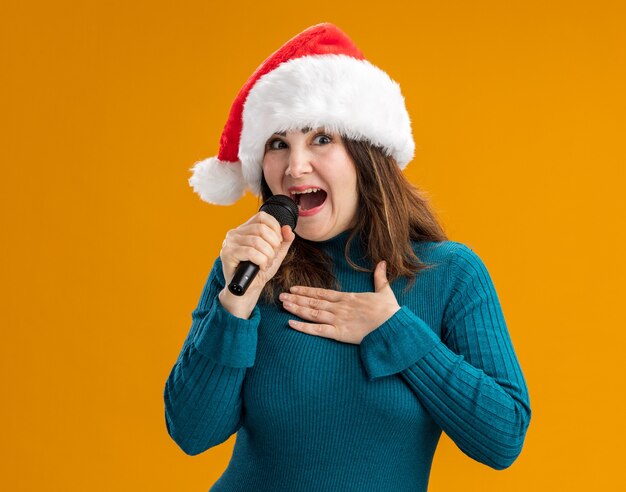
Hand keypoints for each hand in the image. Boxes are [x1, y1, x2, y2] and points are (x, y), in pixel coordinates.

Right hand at [220, 211, 295, 293]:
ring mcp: (229, 243)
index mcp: (245, 229)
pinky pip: (250, 252)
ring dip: (268, 255)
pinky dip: (261, 261)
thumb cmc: (259, 271)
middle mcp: (235, 233)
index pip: (262, 217)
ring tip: (266, 264)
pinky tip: (260, 267)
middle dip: (273, 244)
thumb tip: (288, 228)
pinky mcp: (227, 254)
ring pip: (256, 241)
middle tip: (272, 257)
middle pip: (261, 229)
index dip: (275, 228)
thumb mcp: (275, 254)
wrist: (247, 290)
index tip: (278, 242)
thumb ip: (284, 241)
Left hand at [278, 261, 400, 343]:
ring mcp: (338, 319)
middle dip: (296, 299)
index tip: (294, 289)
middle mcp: (339, 307)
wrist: (393, 326)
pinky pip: (318, 330)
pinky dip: (303, 327)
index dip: (306, 291)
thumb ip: (380, 277)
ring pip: (312, 313)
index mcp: (348, 297)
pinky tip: (291, 324)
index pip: (322, 293)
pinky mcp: (339, 333)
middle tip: (281, 297)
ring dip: (296, 309)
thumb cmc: (390, 311)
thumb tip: (382, 262)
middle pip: (313, 302)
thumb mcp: (385, 291)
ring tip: (283, 305)